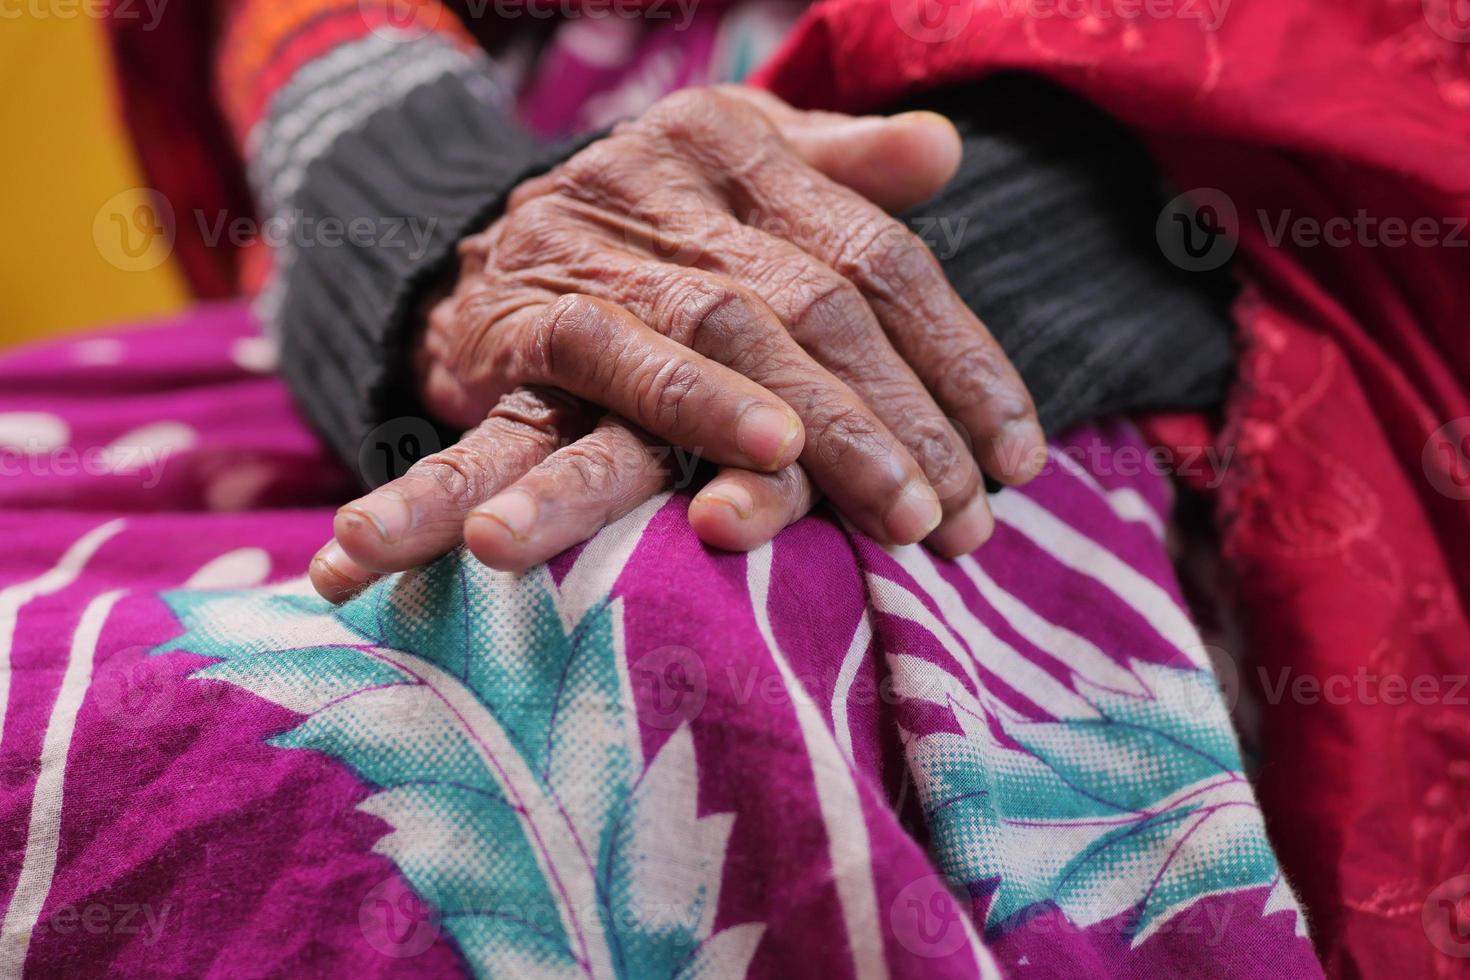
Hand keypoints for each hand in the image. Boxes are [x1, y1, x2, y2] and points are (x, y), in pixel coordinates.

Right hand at [312, 87, 1043, 599]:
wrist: (460, 261)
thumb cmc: (632, 238)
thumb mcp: (730, 185)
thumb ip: (836, 174)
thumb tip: (944, 148)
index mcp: (736, 140)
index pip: (880, 253)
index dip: (959, 358)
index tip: (1018, 455)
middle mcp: (672, 174)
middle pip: (823, 298)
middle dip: (908, 417)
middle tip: (966, 516)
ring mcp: (599, 236)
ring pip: (739, 328)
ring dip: (831, 428)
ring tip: (905, 512)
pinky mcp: (531, 307)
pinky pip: (622, 355)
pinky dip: (699, 403)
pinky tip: (772, 455)